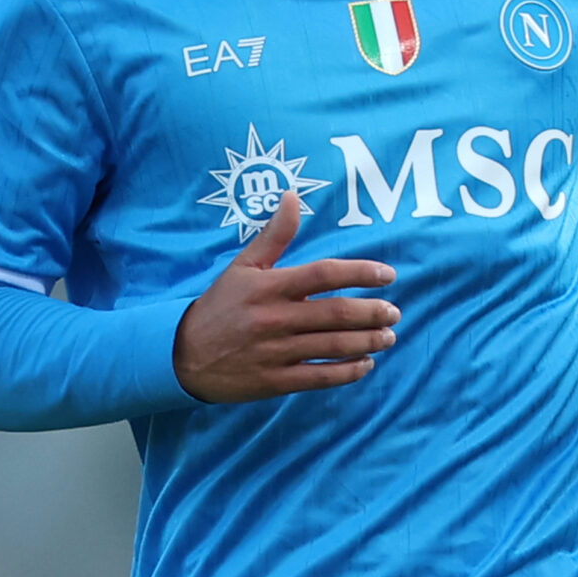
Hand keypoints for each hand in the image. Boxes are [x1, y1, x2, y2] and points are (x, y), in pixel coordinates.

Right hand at [172, 186, 399, 402]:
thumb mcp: (243, 265)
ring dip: (367, 342)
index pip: (324, 274)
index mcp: (269, 286)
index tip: (388, 275)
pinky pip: (319, 377)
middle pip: (335, 313)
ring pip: (332, 346)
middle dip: (372, 312)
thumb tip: (293, 195)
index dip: (360, 273)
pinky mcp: (274, 381)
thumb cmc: (221, 305)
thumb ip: (274, 234)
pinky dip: (347, 372)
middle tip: (394, 311)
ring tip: (388, 336)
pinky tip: (366, 365)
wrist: (183, 354)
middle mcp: (274, 318)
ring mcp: (275, 352)